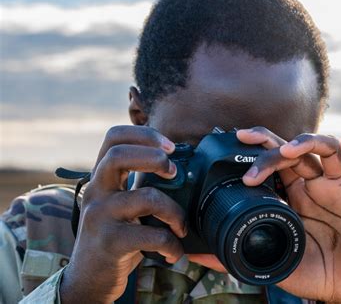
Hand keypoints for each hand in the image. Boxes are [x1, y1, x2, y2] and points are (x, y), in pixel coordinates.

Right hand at [60, 126, 186, 302]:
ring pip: (146, 197)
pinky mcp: (110, 242)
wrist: (89, 277)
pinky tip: (174, 251)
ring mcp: (99, 216)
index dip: (144, 134)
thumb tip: (180, 167)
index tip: (170, 146)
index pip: (113, 137)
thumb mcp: (121, 203)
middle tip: (174, 173)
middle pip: (118, 156)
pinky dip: (171, 244)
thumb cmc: (116, 233)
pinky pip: (152, 235)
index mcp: (102, 177)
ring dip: (175, 212)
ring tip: (181, 226)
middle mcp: (96, 191)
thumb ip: (138, 183)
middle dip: (155, 158)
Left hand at [237, 127, 340, 302]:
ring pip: (329, 150)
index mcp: (295, 194)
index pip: (278, 160)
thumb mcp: (270, 261)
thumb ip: (235, 255)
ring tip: (288, 150)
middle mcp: (317, 185)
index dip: (260, 147)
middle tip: (250, 149)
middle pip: (297, 151)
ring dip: (308, 142)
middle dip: (273, 147)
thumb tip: (197, 255)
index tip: (238, 140)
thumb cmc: (312, 273)